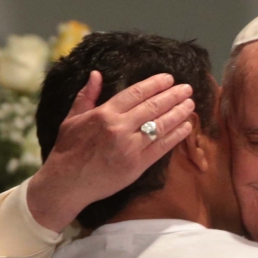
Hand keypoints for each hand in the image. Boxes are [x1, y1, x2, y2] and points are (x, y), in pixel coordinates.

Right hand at [27, 72, 195, 232]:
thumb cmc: (68, 150)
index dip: (155, 84)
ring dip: (178, 113)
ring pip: (160, 125)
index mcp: (104, 113)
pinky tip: (186, 127)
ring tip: (190, 104)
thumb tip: (96, 74)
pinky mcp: (137, 165)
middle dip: (172, 96)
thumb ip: (87, 96)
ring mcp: (130, 147)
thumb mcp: (71, 118)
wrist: (67, 183)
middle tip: (187, 88)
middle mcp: (119, 127)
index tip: (169, 78)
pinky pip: (161, 147)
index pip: (136, 93)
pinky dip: (176, 136)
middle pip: (152, 107)